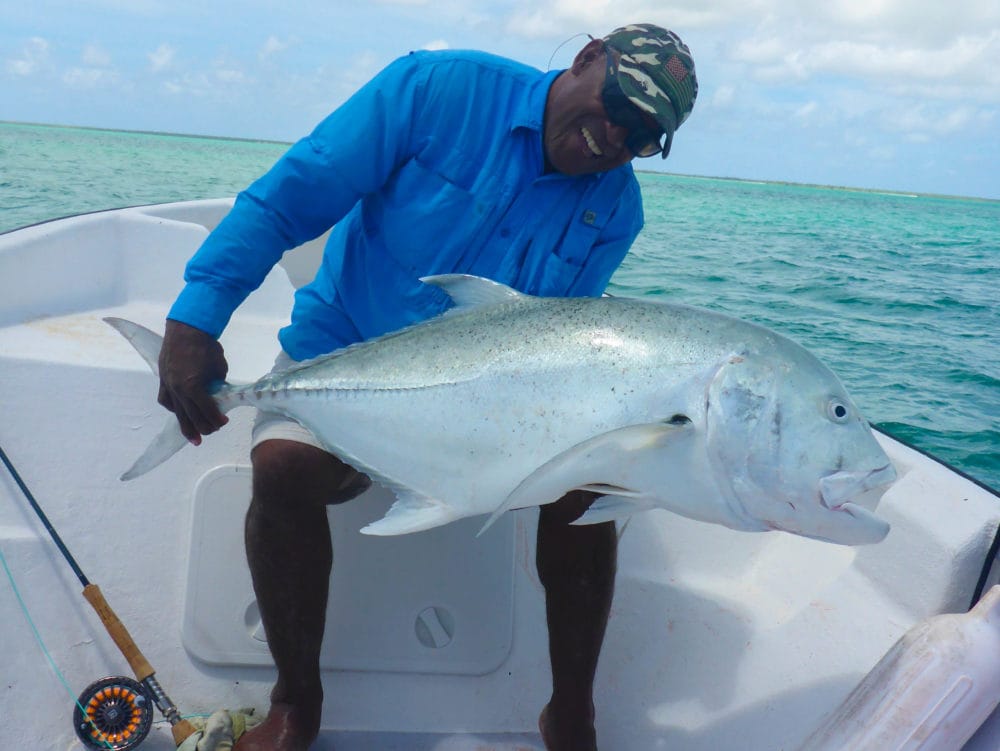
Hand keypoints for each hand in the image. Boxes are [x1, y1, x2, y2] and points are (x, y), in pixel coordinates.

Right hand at [157, 320, 228, 444]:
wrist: (186, 329)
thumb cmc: (207, 347)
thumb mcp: (219, 369)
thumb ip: (217, 386)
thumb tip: (217, 397)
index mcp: (194, 387)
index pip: (207, 411)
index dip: (217, 419)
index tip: (224, 422)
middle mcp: (178, 390)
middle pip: (192, 416)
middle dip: (204, 427)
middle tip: (213, 430)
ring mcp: (168, 385)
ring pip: (177, 412)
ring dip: (187, 426)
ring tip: (194, 438)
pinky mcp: (163, 380)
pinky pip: (166, 400)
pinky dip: (174, 409)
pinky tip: (180, 414)